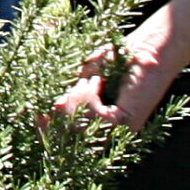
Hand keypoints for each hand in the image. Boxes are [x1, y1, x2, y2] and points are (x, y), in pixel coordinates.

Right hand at [50, 21, 176, 133]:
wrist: (150, 47)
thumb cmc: (120, 58)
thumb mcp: (87, 77)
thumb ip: (73, 94)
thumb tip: (55, 108)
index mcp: (103, 127)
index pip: (70, 142)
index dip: (51, 133)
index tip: (38, 116)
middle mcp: (112, 134)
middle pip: (70, 135)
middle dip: (63, 113)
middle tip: (61, 97)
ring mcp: (120, 131)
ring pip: (79, 126)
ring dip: (77, 99)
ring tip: (92, 80)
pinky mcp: (125, 122)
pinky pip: (92, 116)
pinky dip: (88, 95)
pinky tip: (99, 81)